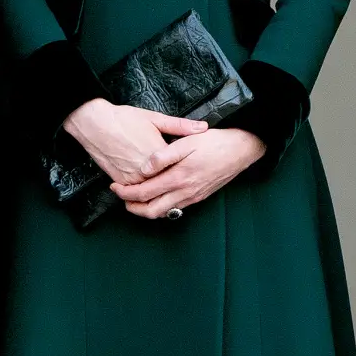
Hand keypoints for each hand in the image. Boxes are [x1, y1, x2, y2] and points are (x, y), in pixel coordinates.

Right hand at [62, 99, 208, 185]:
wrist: (94, 124)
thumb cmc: (124, 118)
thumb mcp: (153, 118)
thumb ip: (180, 126)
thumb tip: (203, 127)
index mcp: (159, 156)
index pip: (180, 170)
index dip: (186, 170)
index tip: (194, 170)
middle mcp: (147, 172)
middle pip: (167, 187)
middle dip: (176, 188)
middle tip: (185, 186)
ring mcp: (133, 179)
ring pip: (152, 195)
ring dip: (161, 195)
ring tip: (169, 192)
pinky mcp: (121, 181)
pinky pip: (136, 195)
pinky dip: (143, 195)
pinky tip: (150, 192)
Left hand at [110, 128, 265, 218]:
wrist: (240, 150)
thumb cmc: (213, 143)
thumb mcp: (186, 143)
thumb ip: (162, 157)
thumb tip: (143, 170)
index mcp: (179, 178)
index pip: (145, 193)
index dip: (127, 193)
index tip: (114, 187)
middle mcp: (185, 192)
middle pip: (152, 210)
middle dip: (133, 207)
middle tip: (120, 197)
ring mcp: (193, 197)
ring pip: (164, 212)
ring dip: (146, 208)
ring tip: (133, 198)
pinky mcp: (199, 196)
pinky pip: (175, 208)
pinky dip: (160, 206)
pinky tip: (155, 196)